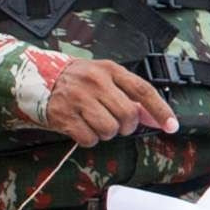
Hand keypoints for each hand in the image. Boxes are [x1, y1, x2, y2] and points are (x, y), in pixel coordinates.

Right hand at [32, 52, 175, 145]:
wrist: (37, 76)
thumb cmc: (76, 79)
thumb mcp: (105, 78)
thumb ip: (131, 95)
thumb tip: (157, 118)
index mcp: (109, 70)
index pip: (143, 90)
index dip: (160, 110)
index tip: (172, 126)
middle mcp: (95, 82)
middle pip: (128, 115)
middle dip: (127, 126)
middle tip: (117, 122)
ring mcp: (78, 98)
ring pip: (110, 129)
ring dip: (108, 133)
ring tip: (96, 122)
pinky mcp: (64, 115)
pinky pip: (90, 138)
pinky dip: (90, 139)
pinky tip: (82, 127)